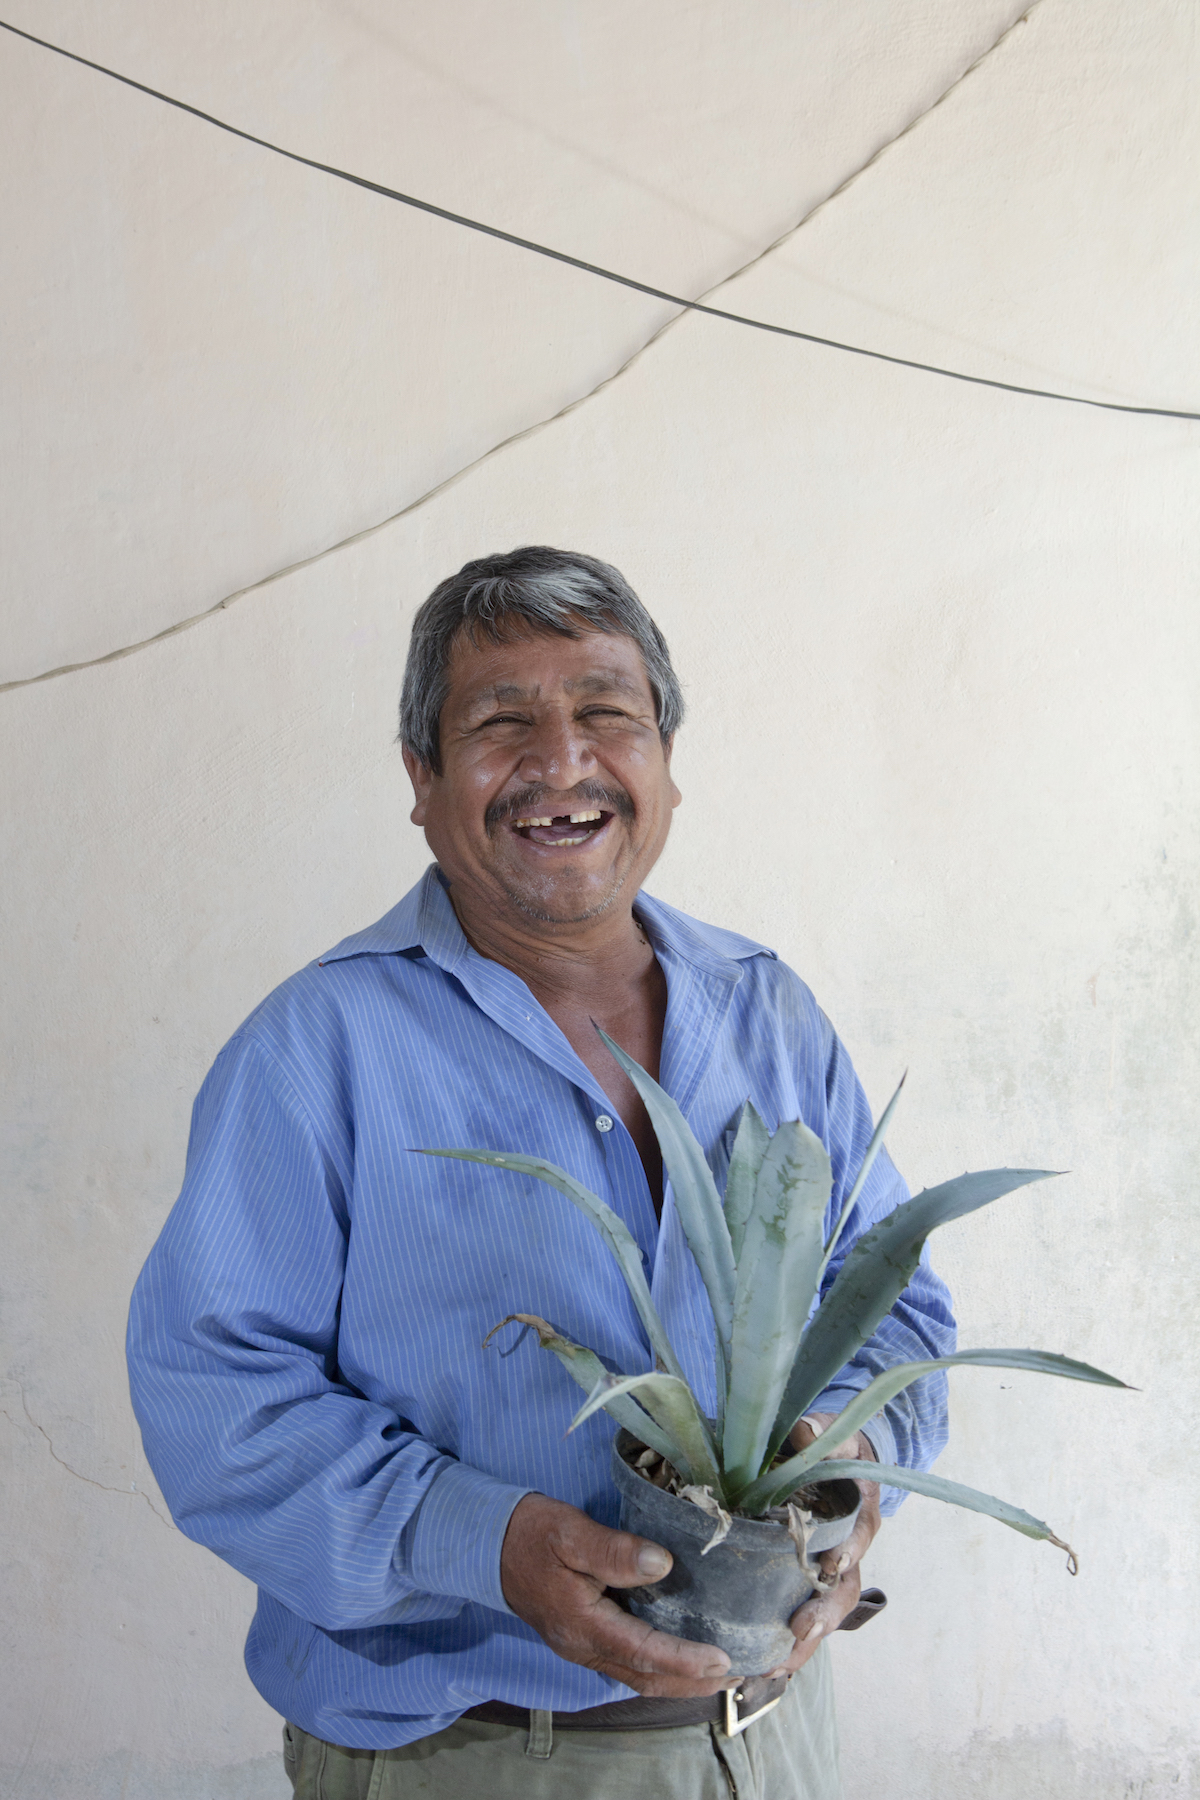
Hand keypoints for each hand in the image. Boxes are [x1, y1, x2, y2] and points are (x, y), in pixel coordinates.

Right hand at [500, 1491, 734, 1696]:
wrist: (487, 1543)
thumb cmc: (530, 1533)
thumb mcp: (570, 1532)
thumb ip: (614, 1551)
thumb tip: (664, 1565)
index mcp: (581, 1625)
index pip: (642, 1652)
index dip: (684, 1660)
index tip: (722, 1659)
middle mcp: (583, 1647)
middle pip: (645, 1678)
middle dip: (691, 1682)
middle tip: (737, 1674)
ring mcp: (581, 1647)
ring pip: (637, 1677)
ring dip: (679, 1680)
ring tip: (720, 1672)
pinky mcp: (582, 1637)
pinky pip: (627, 1664)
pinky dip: (659, 1668)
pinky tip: (679, 1656)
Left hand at [767, 1413, 881, 1677]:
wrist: (843, 1464)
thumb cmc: (836, 1449)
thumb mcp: (834, 1436)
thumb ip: (821, 1432)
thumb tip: (804, 1429)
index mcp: (858, 1512)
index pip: (859, 1534)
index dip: (847, 1550)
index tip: (831, 1564)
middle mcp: (851, 1548)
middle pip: (845, 1587)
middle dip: (825, 1612)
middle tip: (800, 1631)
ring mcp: (833, 1571)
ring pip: (826, 1612)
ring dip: (806, 1640)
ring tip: (777, 1666)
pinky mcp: (811, 1583)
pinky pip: (807, 1617)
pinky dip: (791, 1643)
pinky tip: (766, 1666)